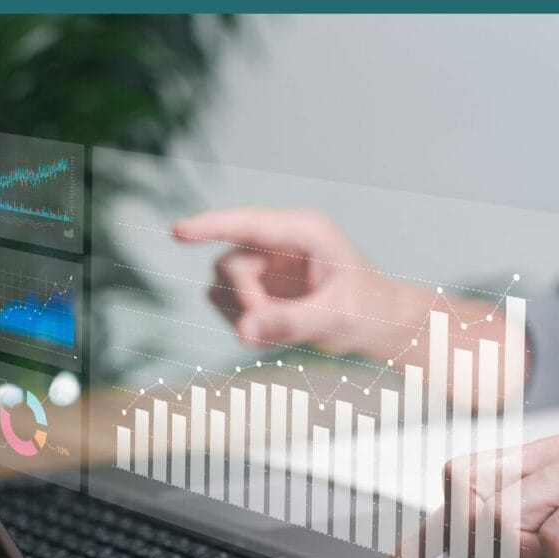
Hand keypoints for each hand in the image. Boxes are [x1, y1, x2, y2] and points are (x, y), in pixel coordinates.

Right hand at [173, 207, 397, 353]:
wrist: (381, 322)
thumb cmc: (370, 309)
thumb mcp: (336, 316)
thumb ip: (291, 322)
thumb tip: (242, 332)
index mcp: (303, 231)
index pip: (247, 224)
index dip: (210, 227)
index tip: (177, 232)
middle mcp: (277, 242)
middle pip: (228, 265)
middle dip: (246, 302)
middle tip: (277, 328)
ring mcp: (264, 264)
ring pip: (221, 286)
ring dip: (243, 315)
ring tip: (285, 330)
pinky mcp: (256, 287)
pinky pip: (226, 306)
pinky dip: (245, 326)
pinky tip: (276, 332)